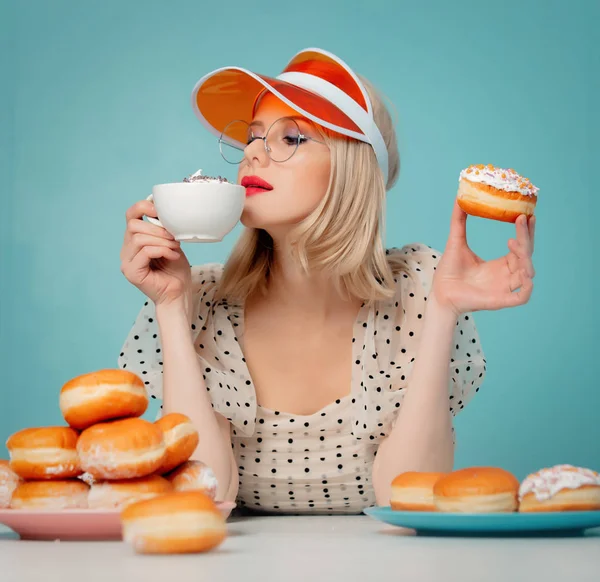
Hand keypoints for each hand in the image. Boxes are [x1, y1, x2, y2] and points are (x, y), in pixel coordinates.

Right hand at [120, 200, 191, 305]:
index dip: (143, 207)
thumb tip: (164, 212)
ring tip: (174, 249)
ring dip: (161, 241)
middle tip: (174, 239)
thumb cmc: (176, 270)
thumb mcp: (172, 243)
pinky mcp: (131, 272)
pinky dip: (161, 251)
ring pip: (138, 238)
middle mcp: (126, 250)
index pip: (130, 216)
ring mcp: (126, 261)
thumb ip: (164, 229)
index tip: (160, 211)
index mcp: (134, 240)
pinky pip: (144, 252)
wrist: (179, 294)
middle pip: (133, 226)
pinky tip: (173, 256)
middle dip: (157, 229)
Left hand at [431, 200, 535, 315]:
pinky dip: (528, 286)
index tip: (525, 215)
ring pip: (528, 274)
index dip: (526, 232)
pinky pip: (523, 296)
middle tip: (522, 219)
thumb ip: (458, 221)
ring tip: (514, 243)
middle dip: (527, 237)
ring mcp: (505, 289)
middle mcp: (506, 275)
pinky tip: (524, 273)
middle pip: (527, 256)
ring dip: (527, 258)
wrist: (439, 293)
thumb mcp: (456, 242)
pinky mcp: (501, 301)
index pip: (521, 246)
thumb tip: (459, 198)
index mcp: (500, 264)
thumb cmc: (449, 272)